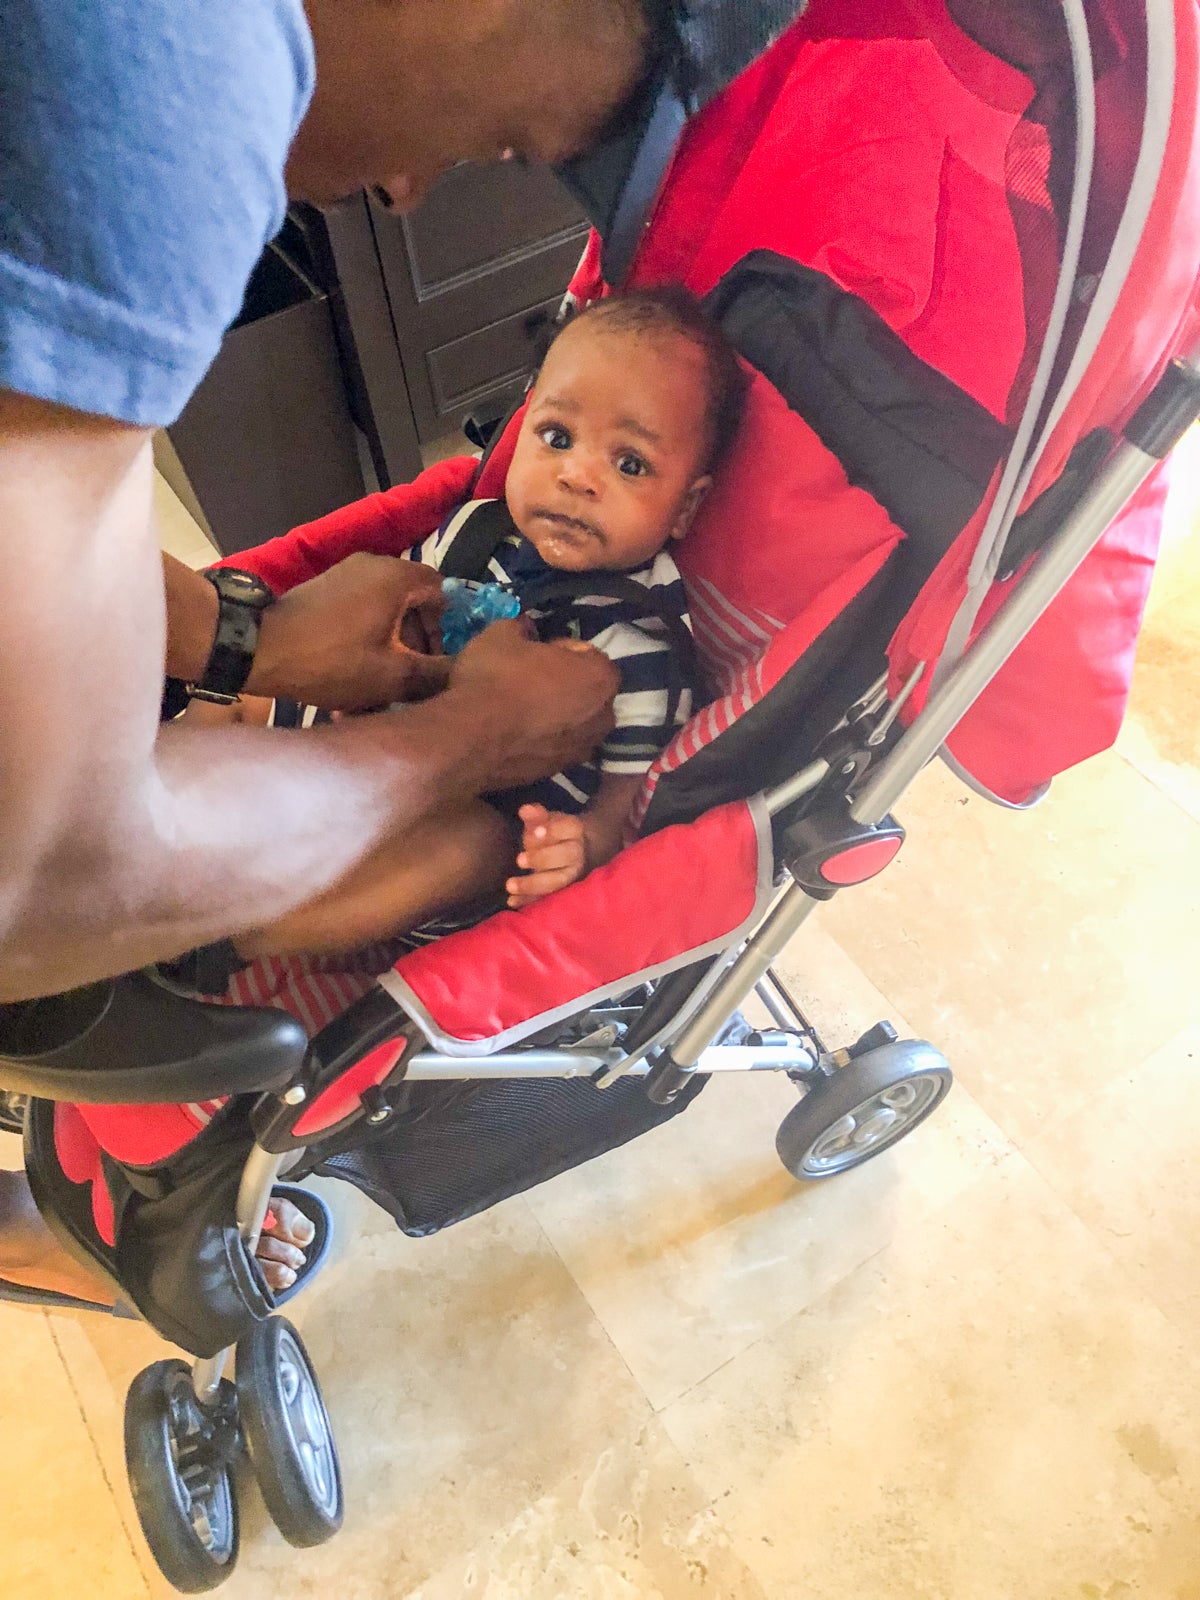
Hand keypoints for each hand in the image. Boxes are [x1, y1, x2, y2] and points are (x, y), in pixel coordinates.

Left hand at [248, 554, 446, 709]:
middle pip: (415, 602)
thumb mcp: (392, 675)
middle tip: (417, 678)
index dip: (451, 629)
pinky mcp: (326, 591)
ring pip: (387, 611)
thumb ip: (436, 673)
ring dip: (394, 645)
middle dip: (421, 642)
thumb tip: (466, 673)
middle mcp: (374, 565)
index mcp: (397, 576)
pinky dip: (370, 639)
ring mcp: (346, 575)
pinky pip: (363, 612)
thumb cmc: (332, 660)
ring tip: (387, 685)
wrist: (258, 649)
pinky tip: (361, 675)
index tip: (443, 662)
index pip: (445, 592)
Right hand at [448, 621, 617, 790]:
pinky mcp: (559, 771)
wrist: (470, 739)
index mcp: (600, 676)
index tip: (535, 651)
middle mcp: (603, 716)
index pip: (587, 653)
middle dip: (565, 684)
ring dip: (556, 713)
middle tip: (529, 678)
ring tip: (521, 708)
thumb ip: (520, 627)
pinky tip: (515, 732)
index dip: (559, 649)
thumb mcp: (502, 634)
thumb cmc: (495, 678)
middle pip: (586, 691)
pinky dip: (543, 738)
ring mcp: (583, 748)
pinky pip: (555, 745)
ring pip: (573, 722)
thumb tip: (523, 628)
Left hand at [507, 804, 587, 905]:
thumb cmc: (555, 835)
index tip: (535, 831)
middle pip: (566, 856)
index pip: (568, 829)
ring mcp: (572, 876)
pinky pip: (547, 898)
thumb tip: (525, 810)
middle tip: (519, 860)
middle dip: (542, 858)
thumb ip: (536, 816)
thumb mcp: (546, 821)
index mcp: (575, 832)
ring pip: (557, 881)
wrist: (578, 852)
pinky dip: (529, 901)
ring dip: (533, 884)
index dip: (552, 831)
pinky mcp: (562, 892)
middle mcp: (578, 855)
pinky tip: (512, 901)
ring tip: (510, 885)